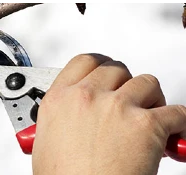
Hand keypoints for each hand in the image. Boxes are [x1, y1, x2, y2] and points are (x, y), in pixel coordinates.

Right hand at [32, 54, 185, 173]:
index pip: (85, 62)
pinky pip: (176, 111)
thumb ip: (58, 119)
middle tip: (128, 101)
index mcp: (60, 99)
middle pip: (117, 69)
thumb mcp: (45, 142)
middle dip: (125, 84)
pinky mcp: (146, 125)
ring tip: (148, 116)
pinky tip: (171, 133)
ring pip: (146, 82)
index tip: (108, 73)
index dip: (100, 65)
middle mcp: (87, 97)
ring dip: (151, 98)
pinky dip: (178, 121)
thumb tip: (68, 117)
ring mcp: (117, 107)